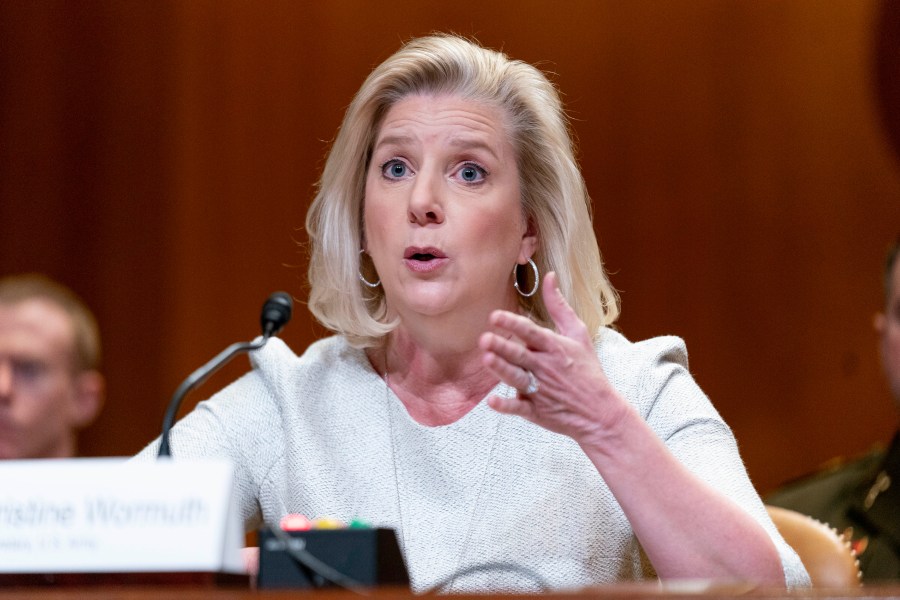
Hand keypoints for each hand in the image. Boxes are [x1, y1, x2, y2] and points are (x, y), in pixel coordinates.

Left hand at [479, 271, 626, 443]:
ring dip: (502, 370)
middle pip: (520, 355)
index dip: (513, 324)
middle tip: (484, 339)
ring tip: (486, 360)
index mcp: (555, 348)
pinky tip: (492, 401)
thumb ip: (559, 307)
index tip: (494, 316)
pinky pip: (519, 408)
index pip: (531, 332)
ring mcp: (541, 390)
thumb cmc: (587, 369)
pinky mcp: (537, 411)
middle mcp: (545, 368)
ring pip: (517, 378)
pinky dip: (506, 406)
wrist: (600, 412)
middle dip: (503, 347)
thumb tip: (549, 277)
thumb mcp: (578, 334)